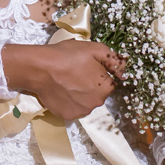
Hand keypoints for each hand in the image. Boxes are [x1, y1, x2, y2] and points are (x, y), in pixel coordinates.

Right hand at [2, 40, 125, 121]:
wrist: (40, 68)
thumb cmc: (68, 56)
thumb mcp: (94, 49)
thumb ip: (113, 60)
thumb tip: (124, 70)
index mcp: (105, 88)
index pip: (108, 82)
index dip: (98, 72)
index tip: (86, 66)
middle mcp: (96, 104)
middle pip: (97, 93)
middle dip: (90, 84)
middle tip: (75, 72)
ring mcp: (81, 112)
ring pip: (85, 102)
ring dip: (80, 94)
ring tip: (66, 81)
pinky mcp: (67, 116)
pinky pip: (72, 108)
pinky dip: (68, 101)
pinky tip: (61, 90)